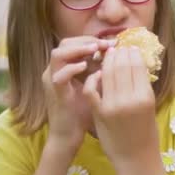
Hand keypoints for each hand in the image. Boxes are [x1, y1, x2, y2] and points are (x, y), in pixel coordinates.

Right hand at [43, 37, 112, 151]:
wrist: (70, 134)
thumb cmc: (85, 110)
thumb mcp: (95, 85)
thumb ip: (101, 70)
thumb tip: (121, 55)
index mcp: (67, 67)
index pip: (77, 42)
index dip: (94, 39)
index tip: (114, 42)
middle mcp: (57, 71)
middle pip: (66, 43)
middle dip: (87, 40)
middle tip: (106, 43)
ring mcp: (53, 81)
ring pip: (58, 54)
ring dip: (78, 49)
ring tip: (95, 49)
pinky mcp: (55, 94)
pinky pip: (59, 76)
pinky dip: (72, 68)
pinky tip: (86, 66)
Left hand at [83, 46, 163, 174]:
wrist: (135, 157)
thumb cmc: (147, 132)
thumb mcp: (150, 107)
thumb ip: (141, 87)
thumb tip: (136, 65)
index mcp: (145, 96)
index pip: (137, 66)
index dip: (132, 53)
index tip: (130, 47)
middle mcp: (129, 99)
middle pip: (122, 67)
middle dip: (119, 53)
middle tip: (117, 47)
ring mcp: (112, 105)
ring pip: (107, 74)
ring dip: (107, 61)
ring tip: (107, 54)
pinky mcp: (98, 112)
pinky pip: (93, 89)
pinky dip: (94, 78)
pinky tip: (97, 74)